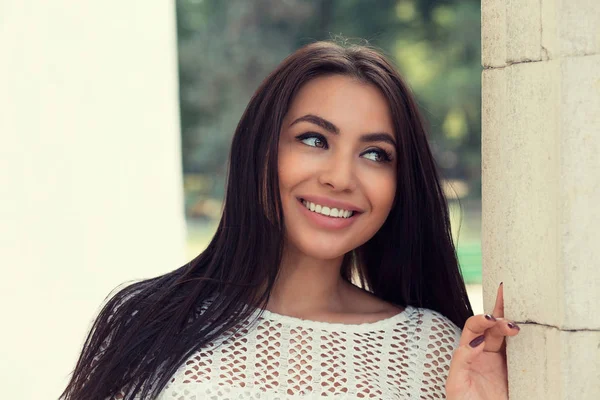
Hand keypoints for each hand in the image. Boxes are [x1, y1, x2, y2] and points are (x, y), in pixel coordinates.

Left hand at [446, 283, 519, 399]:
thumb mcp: (456, 383)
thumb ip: (461, 360)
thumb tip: (476, 341)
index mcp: (468, 353)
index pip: (474, 329)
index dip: (481, 320)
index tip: (490, 319)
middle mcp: (484, 354)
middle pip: (493, 329)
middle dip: (500, 320)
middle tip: (510, 324)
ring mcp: (501, 362)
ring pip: (507, 338)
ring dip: (513, 327)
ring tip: (518, 326)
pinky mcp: (516, 372)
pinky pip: (522, 354)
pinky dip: (527, 343)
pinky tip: (531, 335)